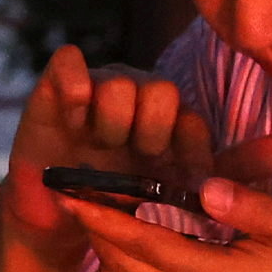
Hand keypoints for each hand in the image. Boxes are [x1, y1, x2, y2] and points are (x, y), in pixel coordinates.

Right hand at [0, 46, 211, 267]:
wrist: (53, 209)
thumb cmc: (108, 202)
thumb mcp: (154, 201)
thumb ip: (187, 190)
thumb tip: (218, 189)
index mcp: (166, 121)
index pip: (193, 121)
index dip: (191, 151)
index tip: (182, 183)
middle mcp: (136, 95)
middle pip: (163, 91)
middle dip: (152, 133)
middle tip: (134, 158)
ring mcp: (97, 84)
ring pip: (120, 83)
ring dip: (112, 123)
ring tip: (99, 147)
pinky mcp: (57, 81)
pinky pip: (69, 62)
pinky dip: (74, 91)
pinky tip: (73, 122)